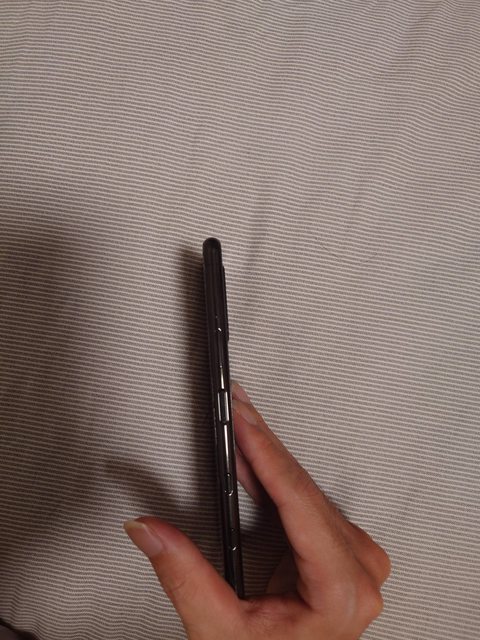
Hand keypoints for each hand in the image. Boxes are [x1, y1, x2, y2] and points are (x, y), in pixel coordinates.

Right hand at [123, 381, 390, 638]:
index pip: (298, 501)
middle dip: (263, 445)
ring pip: (307, 489)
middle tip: (238, 408)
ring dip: (269, 457)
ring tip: (240, 426)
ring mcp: (357, 559)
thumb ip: (183, 575)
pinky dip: (277, 478)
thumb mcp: (220, 630)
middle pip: (304, 489)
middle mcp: (359, 571)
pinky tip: (256, 458)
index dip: (266, 454)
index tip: (245, 422)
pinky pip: (310, 500)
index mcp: (340, 590)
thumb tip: (150, 529)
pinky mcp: (345, 551)